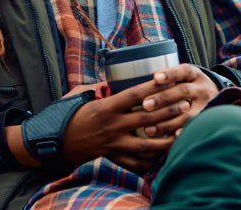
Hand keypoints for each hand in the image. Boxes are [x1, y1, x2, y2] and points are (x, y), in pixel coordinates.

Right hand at [59, 79, 181, 168]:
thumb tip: (116, 78)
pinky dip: (151, 160)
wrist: (55, 141)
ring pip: (147, 144)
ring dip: (166, 138)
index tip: (170, 80)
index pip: (135, 95)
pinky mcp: (112, 156)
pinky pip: (135, 162)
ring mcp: (114, 143)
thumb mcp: (83, 94)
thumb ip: (101, 87)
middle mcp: (113, 126)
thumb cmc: (68, 113)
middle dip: (169, 111)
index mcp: (106, 107)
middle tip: (185, 104)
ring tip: (182, 131)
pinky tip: (164, 154)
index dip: (154, 87)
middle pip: (147, 118)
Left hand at [139, 65, 218, 137]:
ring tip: (148, 129)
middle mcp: (201, 89)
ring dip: (167, 123)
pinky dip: (182, 134)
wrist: (217, 96)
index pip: (183, 71)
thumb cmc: (189, 86)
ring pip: (187, 115)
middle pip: (183, 92)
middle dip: (163, 99)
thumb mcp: (185, 77)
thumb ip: (168, 79)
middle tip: (145, 105)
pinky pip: (193, 129)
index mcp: (194, 74)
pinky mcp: (207, 122)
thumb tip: (138, 83)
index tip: (156, 78)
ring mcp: (206, 106)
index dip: (170, 74)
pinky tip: (169, 139)